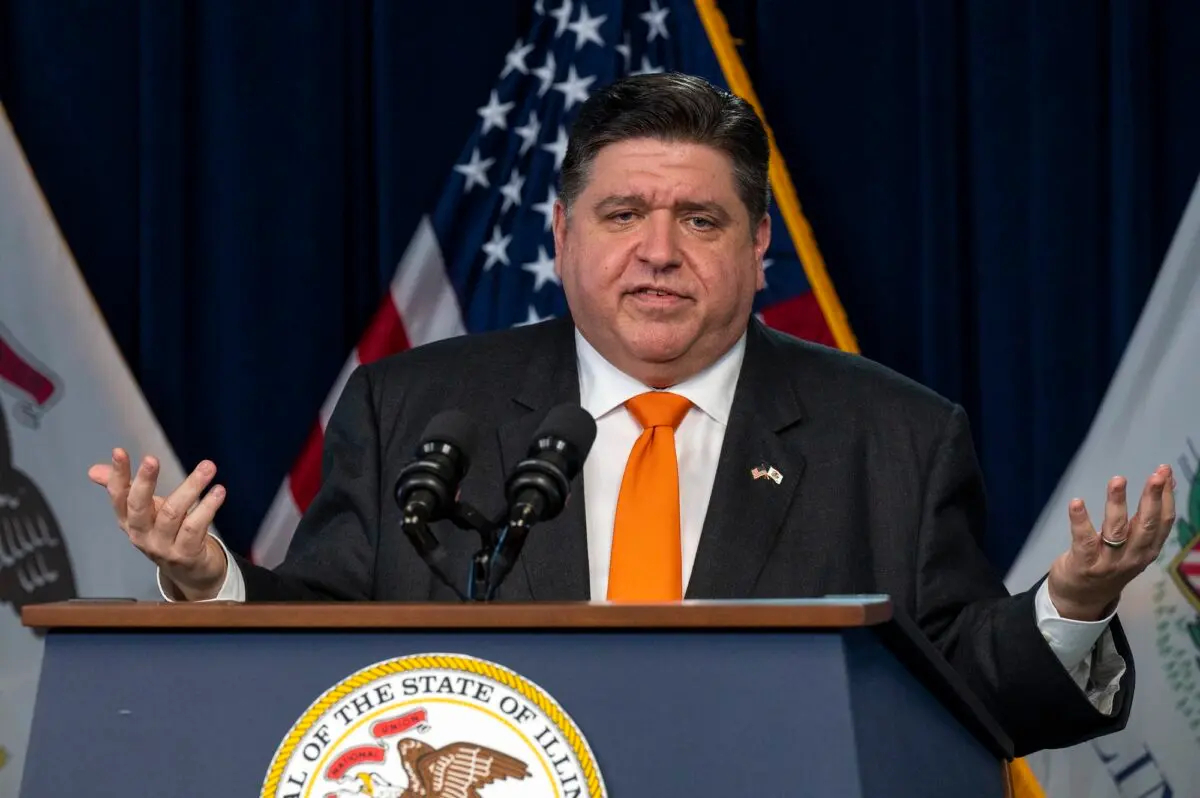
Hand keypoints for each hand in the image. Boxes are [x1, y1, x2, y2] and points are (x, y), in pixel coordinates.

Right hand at [87, 448, 228, 600]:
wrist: (189, 572)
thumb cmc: (166, 533)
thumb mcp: (146, 512)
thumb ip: (125, 490)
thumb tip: (93, 470)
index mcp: (129, 521)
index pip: (119, 496)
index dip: (117, 475)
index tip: (119, 451)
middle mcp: (142, 535)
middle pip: (139, 506)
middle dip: (144, 482)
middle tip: (151, 459)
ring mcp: (163, 547)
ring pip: (173, 514)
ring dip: (191, 487)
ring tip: (208, 467)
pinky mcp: (186, 554)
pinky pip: (196, 528)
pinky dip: (208, 507)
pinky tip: (219, 491)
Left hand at [1048, 464, 1175, 620]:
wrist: (1081, 599)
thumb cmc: (1109, 563)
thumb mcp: (1133, 544)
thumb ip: (1145, 519)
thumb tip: (1165, 484)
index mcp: (1147, 551)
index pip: (1163, 522)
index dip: (1166, 496)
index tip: (1165, 471)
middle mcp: (1133, 557)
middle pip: (1146, 524)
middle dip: (1153, 497)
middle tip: (1157, 474)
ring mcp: (1109, 562)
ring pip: (1117, 530)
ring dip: (1117, 503)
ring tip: (1118, 480)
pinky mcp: (1084, 563)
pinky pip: (1084, 539)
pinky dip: (1080, 519)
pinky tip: (1077, 502)